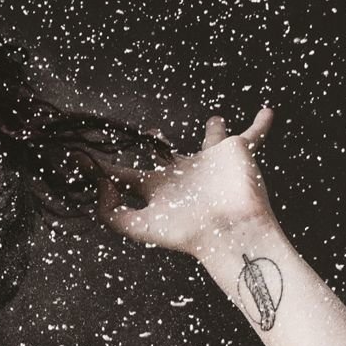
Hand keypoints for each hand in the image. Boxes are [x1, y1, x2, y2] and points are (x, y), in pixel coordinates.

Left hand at [95, 106, 276, 254]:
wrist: (230, 232)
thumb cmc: (187, 234)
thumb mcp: (139, 227)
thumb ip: (112, 213)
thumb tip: (100, 184)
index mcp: (157, 190)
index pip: (124, 175)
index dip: (101, 167)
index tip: (78, 155)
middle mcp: (182, 175)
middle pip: (167, 156)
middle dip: (158, 144)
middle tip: (151, 132)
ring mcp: (209, 164)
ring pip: (211, 140)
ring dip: (214, 130)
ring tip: (215, 119)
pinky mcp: (236, 154)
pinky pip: (253, 134)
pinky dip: (260, 124)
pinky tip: (266, 112)